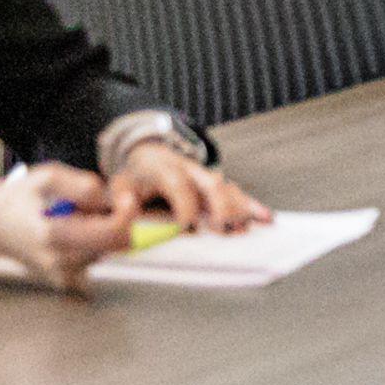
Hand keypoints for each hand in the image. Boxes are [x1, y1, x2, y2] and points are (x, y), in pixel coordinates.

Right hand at [0, 164, 136, 292]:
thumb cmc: (18, 198)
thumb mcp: (48, 177)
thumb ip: (84, 185)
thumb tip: (113, 197)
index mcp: (54, 236)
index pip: (112, 232)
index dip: (128, 212)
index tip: (125, 195)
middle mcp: (59, 263)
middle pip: (117, 244)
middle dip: (119, 220)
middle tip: (102, 201)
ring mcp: (61, 276)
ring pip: (107, 251)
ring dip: (104, 231)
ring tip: (77, 216)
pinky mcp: (64, 281)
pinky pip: (95, 258)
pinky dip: (93, 242)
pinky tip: (73, 231)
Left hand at [111, 140, 270, 234]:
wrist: (147, 156)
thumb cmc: (134, 178)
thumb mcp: (119, 185)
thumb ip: (121, 199)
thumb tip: (127, 208)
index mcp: (163, 168)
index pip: (177, 182)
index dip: (183, 203)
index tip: (185, 225)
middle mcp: (189, 170)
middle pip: (211, 184)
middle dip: (220, 206)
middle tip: (223, 229)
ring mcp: (205, 177)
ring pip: (227, 189)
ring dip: (240, 208)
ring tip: (249, 227)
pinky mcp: (216, 186)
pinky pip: (236, 194)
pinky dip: (251, 206)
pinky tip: (266, 218)